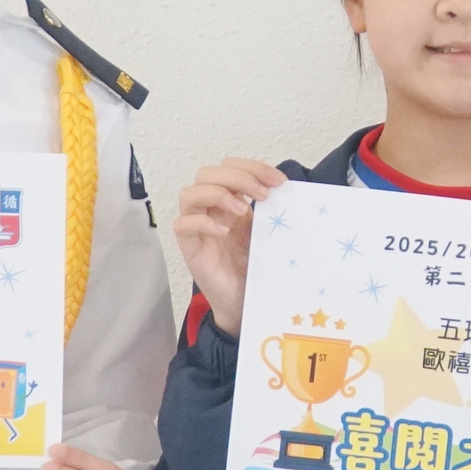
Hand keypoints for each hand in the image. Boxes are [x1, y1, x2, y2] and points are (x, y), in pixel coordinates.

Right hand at [172, 158, 283, 335]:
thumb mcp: (266, 232)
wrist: (244, 303)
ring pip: (189, 193)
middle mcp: (210, 210)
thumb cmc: (253, 267)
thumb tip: (287, 189)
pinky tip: (224, 231)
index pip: (230, 167)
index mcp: (229, 200)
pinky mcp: (190, 248)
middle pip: (207, 173)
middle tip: (264, 194)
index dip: (253, 166)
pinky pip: (182, 225)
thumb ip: (270, 210)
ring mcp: (197, 228)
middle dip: (238, 177)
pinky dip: (202, 223)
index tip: (278, 181)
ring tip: (242, 210)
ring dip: (217, 194)